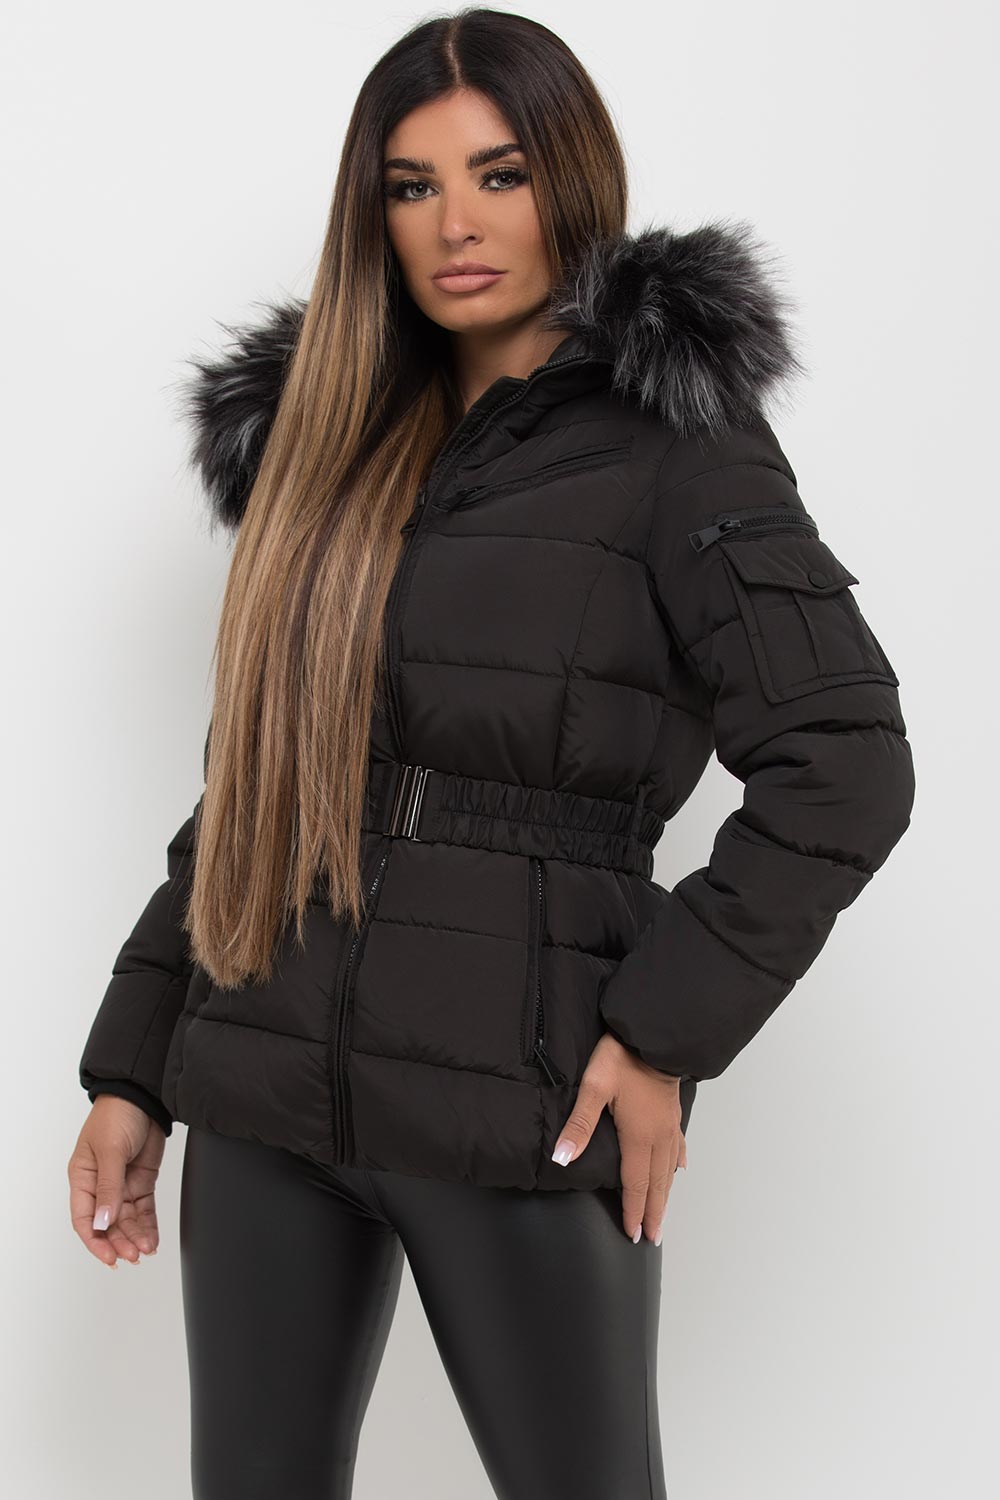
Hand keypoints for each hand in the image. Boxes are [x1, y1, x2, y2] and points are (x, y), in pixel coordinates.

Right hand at [68, 1096, 166, 1267]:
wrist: (144, 1096)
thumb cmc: (116, 1115)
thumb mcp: (110, 1151)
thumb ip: (109, 1187)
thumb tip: (103, 1221)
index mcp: (82, 1178)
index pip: (84, 1219)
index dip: (95, 1241)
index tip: (109, 1257)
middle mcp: (100, 1185)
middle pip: (107, 1224)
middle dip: (119, 1242)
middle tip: (133, 1256)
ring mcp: (121, 1184)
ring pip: (126, 1220)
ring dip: (135, 1237)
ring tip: (146, 1250)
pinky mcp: (141, 1181)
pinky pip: (143, 1210)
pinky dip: (148, 1225)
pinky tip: (152, 1239)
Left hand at [550, 1031, 686, 1242]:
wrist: (652, 1036)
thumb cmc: (622, 1059)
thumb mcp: (595, 1087)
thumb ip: (579, 1124)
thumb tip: (561, 1158)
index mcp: (639, 1137)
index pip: (635, 1184)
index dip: (634, 1210)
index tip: (633, 1234)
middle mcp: (658, 1137)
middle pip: (656, 1184)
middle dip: (653, 1212)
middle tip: (652, 1237)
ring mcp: (668, 1126)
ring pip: (669, 1170)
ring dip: (665, 1195)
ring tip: (662, 1216)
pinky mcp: (672, 1113)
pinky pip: (677, 1146)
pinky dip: (677, 1164)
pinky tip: (679, 1170)